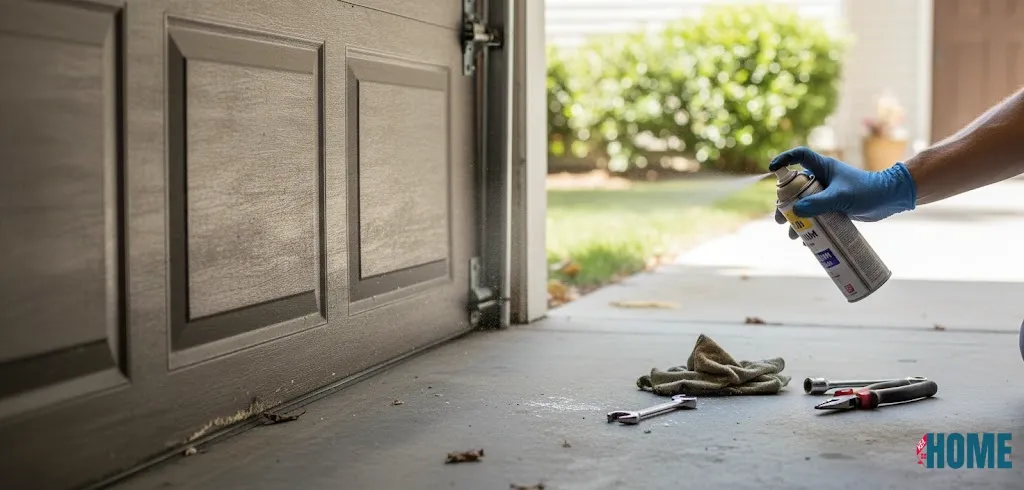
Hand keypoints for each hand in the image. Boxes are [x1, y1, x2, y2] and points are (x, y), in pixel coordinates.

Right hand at [769, 147, 917, 238]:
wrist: (889, 199)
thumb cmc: (867, 191)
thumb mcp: (840, 197)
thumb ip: (818, 203)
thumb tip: (796, 212)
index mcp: (822, 168)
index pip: (799, 156)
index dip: (784, 159)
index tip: (771, 169)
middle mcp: (822, 179)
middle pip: (795, 188)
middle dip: (785, 204)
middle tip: (780, 219)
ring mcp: (827, 193)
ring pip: (804, 205)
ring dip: (796, 220)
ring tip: (793, 235)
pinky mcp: (833, 206)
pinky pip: (816, 215)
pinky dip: (810, 226)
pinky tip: (808, 239)